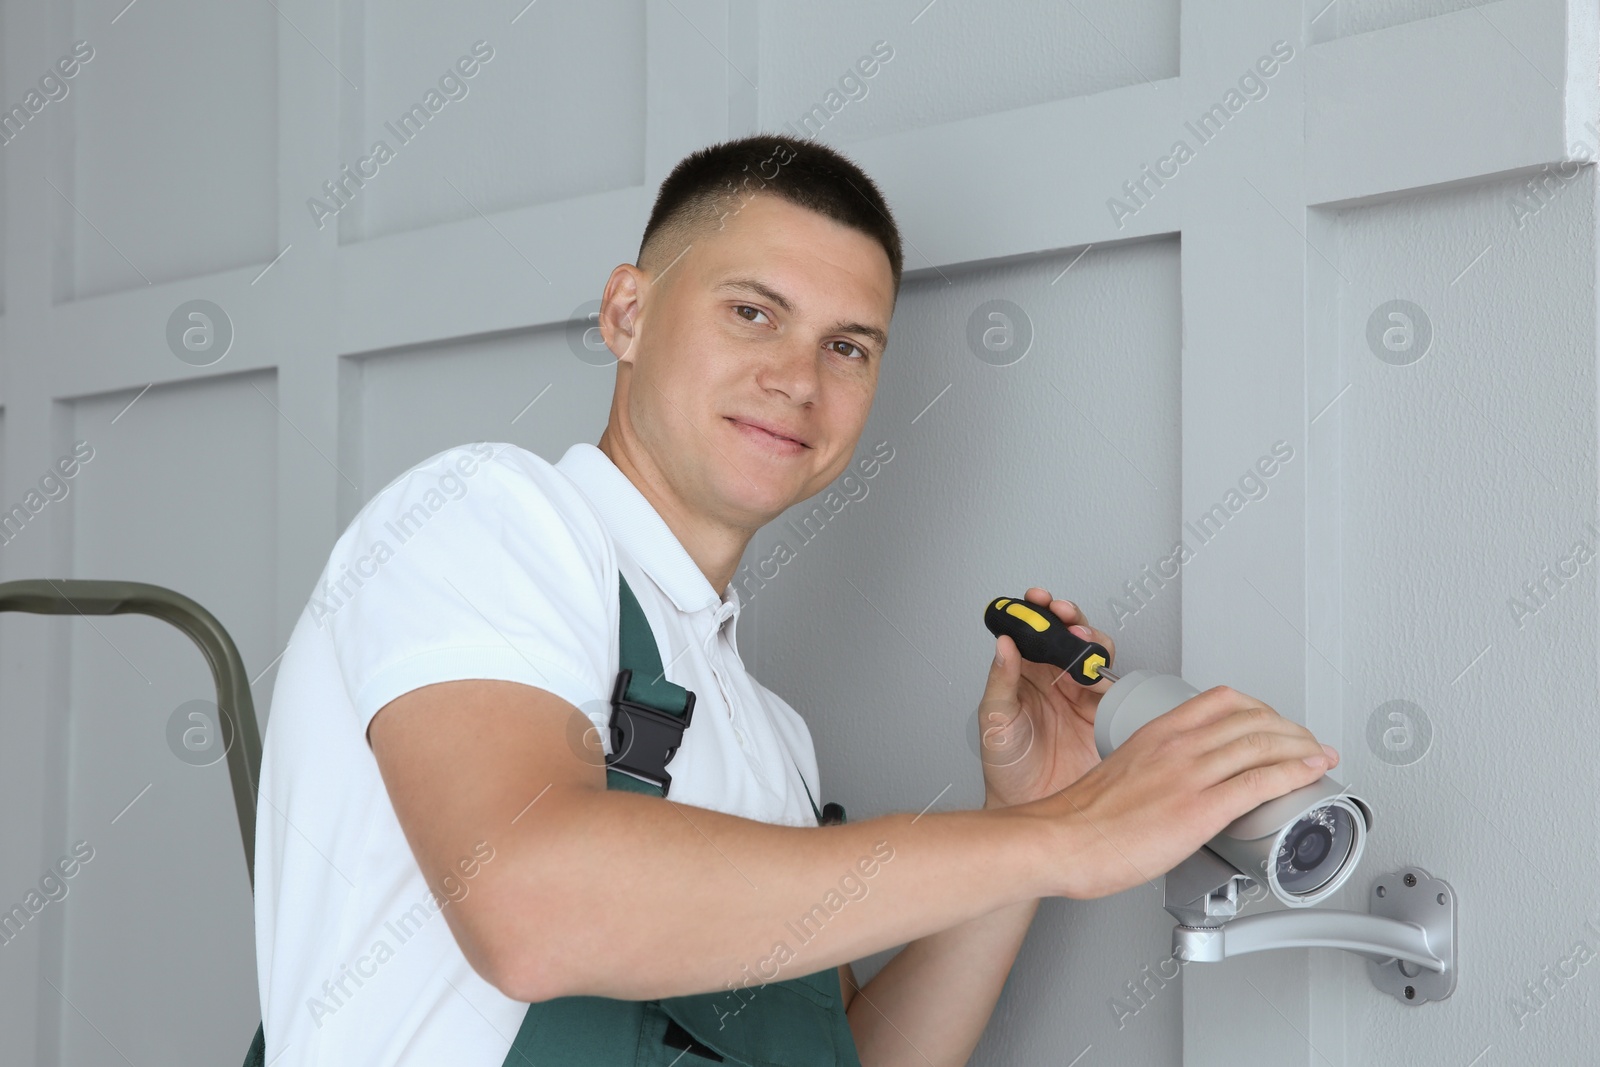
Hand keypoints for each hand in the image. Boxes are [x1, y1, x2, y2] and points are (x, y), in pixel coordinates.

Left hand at [975, 587, 1115, 808]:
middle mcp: (1052, 681)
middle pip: (1068, 637)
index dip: (1037, 612)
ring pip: (1093, 655)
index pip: (1032, 633)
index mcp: (1023, 676)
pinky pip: (1112, 684)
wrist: (1031, 807)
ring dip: (1091, 641)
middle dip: (1070, 619)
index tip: (1037, 599)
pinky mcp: (1102, 714)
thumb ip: (1000, 681)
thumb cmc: (1006, 769)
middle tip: (1066, 616)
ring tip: (1083, 642)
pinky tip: (1101, 673)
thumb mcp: (995, 720)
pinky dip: (1110, 672)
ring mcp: (1079, 696)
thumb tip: (1001, 644)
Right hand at [1038, 684, 1339, 899]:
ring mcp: (1190, 774)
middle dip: (1290, 728)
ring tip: (1319, 756)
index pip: (1221, 700)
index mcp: (1157, 733)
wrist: (1060, 840)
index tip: (1274, 721)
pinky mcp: (1200, 809)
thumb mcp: (1120, 772)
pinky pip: (1260, 781)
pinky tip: (1311, 773)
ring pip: (1262, 744)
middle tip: (1306, 741)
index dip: (1260, 708)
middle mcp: (1177, 745)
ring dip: (1301, 747)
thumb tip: (1170, 790)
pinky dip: (1294, 772)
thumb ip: (1151, 771)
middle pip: (1251, 718)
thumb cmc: (1081, 818)